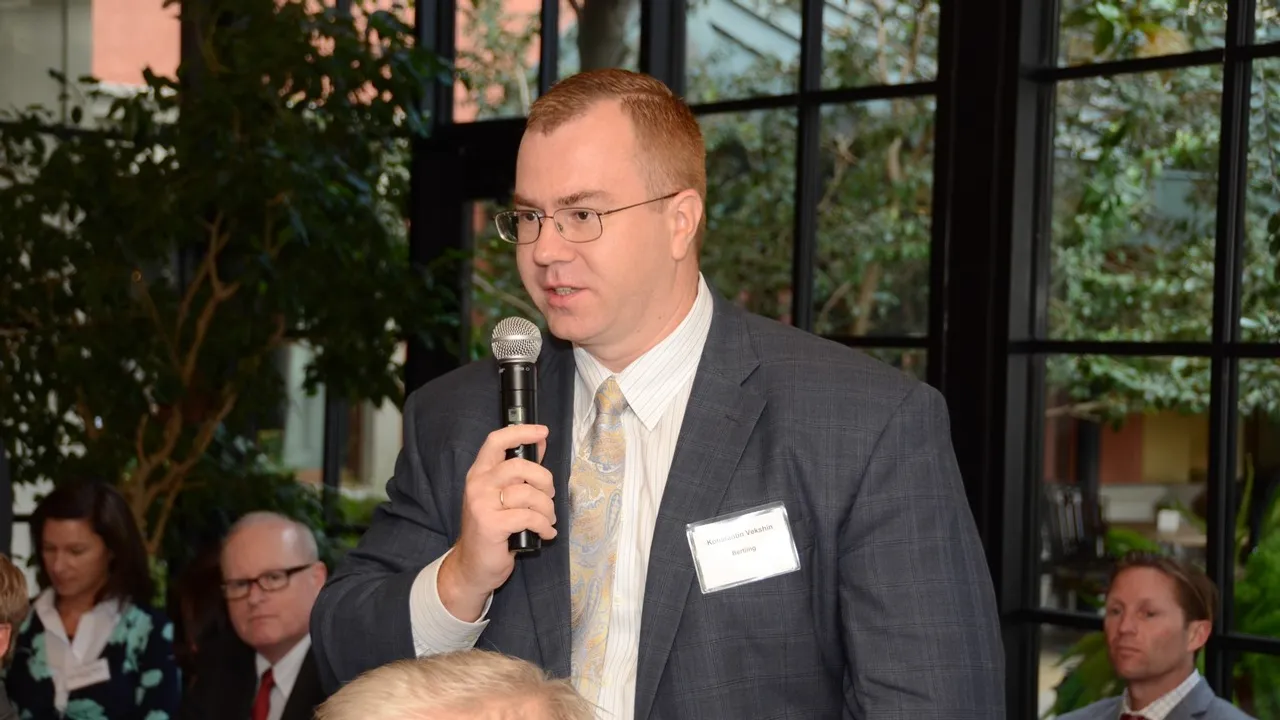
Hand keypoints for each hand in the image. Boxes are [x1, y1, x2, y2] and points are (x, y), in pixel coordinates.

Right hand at [439, 424, 555, 621]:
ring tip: (547, 519)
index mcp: (479, 474)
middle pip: (519, 466)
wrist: (472, 567)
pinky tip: (545, 533)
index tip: (543, 432)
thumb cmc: (491, 530)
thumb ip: (520, 471)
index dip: (521, 432)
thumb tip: (540, 442)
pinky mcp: (491, 525)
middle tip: (549, 495)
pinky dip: (544, 526)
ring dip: (547, 508)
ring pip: (528, 493)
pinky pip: (529, 517)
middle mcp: (477, 485)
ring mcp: (482, 504)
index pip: (496, 441)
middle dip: (544, 480)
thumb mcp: (503, 496)